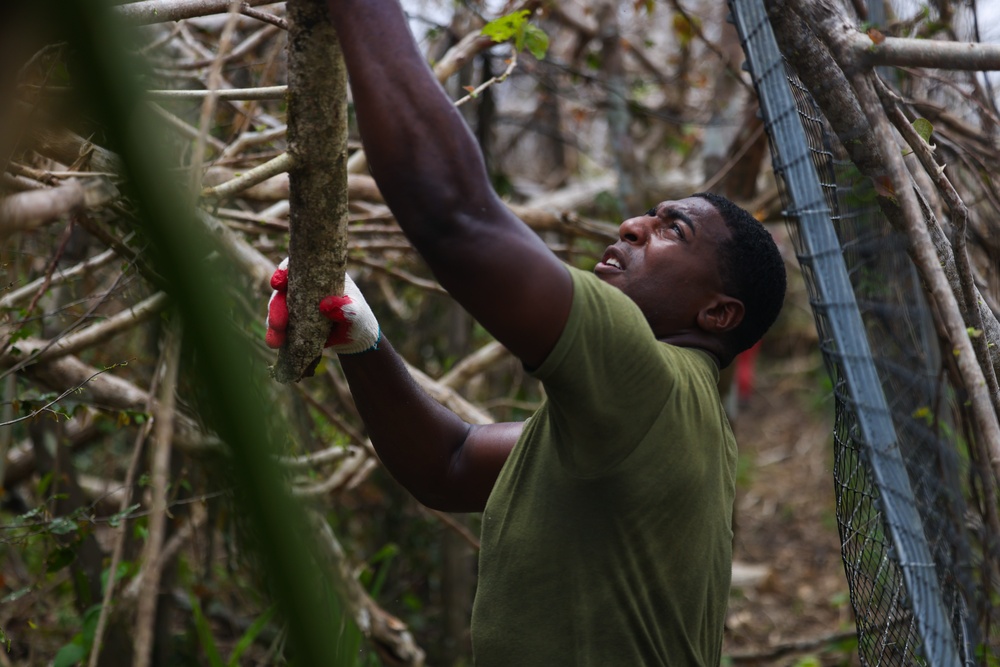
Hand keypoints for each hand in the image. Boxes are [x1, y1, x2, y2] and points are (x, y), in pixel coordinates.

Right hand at [265, 258, 380, 353]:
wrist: (354, 339)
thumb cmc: (358, 318)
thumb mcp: (356, 313)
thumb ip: (346, 308)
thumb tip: (326, 305)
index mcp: (319, 276)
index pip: (297, 267)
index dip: (284, 271)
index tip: (278, 283)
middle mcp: (303, 288)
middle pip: (282, 290)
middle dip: (276, 306)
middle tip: (278, 323)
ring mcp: (295, 304)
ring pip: (277, 309)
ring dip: (273, 323)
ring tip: (275, 341)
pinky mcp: (292, 321)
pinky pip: (279, 326)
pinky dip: (276, 334)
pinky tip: (276, 343)